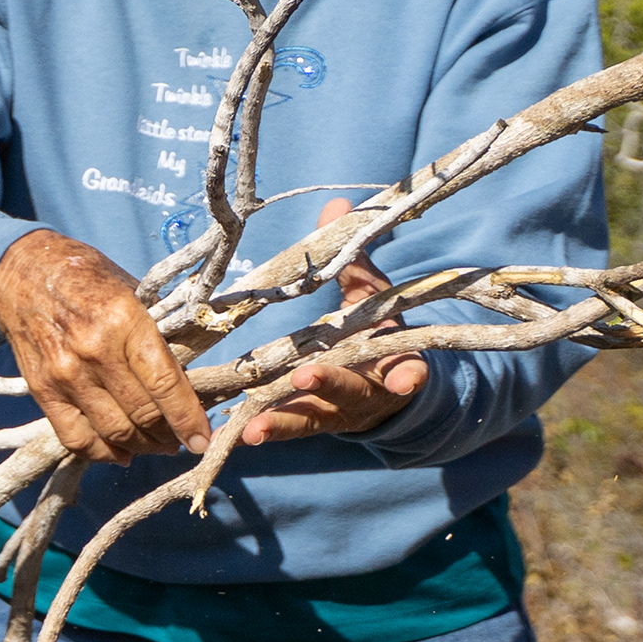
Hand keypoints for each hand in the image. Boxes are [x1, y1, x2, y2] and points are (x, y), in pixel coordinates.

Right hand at [0, 229, 209, 462]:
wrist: (20, 272)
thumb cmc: (86, 278)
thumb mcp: (131, 293)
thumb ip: (155, 337)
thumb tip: (187, 382)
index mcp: (124, 320)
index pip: (164, 384)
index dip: (188, 419)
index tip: (202, 440)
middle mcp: (94, 350)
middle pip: (143, 414)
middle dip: (168, 436)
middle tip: (179, 440)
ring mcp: (65, 374)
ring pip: (114, 431)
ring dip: (141, 447)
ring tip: (155, 445)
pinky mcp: (42, 390)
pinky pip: (75, 438)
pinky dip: (102, 453)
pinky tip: (120, 453)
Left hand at [241, 201, 429, 445]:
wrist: (386, 387)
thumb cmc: (376, 330)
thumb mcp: (372, 296)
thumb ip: (355, 258)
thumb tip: (337, 204)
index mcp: (392, 359)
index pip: (408, 369)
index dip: (408, 376)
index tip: (405, 381)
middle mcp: (368, 391)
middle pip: (349, 391)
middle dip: (329, 383)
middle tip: (307, 376)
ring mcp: (338, 413)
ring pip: (310, 418)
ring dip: (282, 423)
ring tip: (252, 430)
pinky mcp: (311, 423)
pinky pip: (287, 429)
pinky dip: (266, 432)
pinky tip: (234, 437)